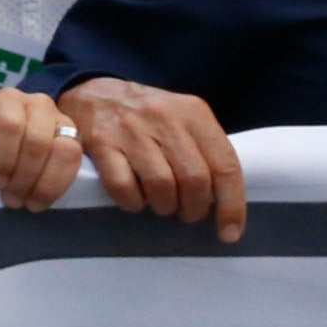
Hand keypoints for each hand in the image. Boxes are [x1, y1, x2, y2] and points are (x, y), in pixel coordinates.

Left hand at [0, 87, 82, 210]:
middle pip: (38, 141)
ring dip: (45, 184)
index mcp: (8, 99)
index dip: (4, 158)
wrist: (9, 140)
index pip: (10, 125)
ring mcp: (61, 118)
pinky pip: (76, 161)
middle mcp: (38, 103)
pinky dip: (59, 185)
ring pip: (64, 150)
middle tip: (12, 199)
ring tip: (29, 203)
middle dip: (24, 177)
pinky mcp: (76, 136)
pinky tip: (43, 199)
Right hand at [57, 77, 244, 241]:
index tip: (230, 232)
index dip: (231, 205)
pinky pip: (124, 187)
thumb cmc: (147, 116)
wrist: (94, 94)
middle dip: (194, 208)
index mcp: (193, 113)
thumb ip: (204, 150)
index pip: (225, 165)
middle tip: (188, 213)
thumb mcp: (183, 118)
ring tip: (162, 204)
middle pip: (194, 179)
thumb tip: (223, 200)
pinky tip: (135, 199)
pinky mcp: (102, 143)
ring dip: (165, 206)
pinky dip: (133, 203)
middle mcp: (165, 118)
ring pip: (161, 185)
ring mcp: (131, 130)